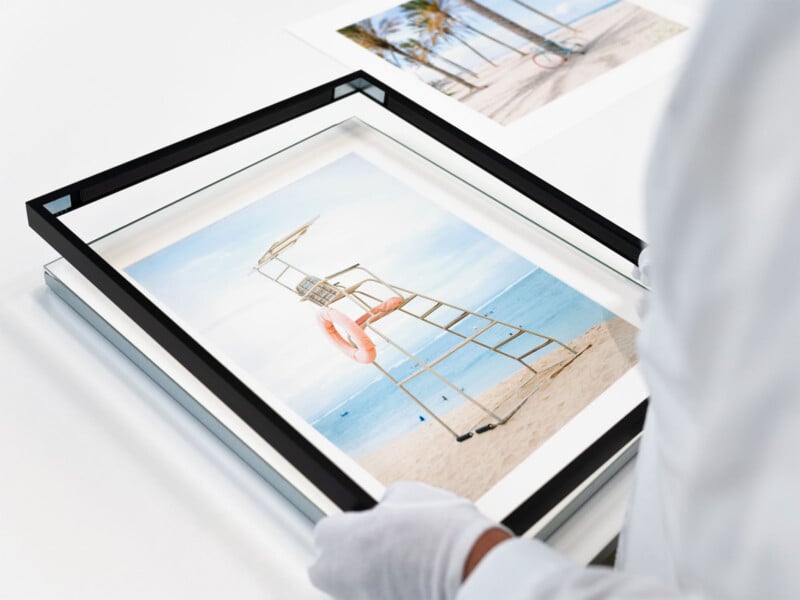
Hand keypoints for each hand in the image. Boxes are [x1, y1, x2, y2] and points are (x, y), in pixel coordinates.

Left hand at [309, 481, 510, 599]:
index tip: (361, 524)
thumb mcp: (408, 493)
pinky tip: (411, 581)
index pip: (324, 533)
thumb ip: (386, 501)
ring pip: (353, 588)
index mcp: (341, 538)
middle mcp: (343, 576)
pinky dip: (388, 591)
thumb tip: (386, 505)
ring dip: (368, 577)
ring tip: (400, 564)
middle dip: (345, 559)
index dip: (344, 527)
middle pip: (327, 569)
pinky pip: (375, 597)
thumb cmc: (439, 529)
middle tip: (374, 547)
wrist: (471, 565)